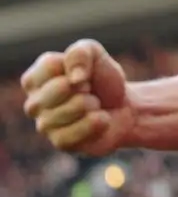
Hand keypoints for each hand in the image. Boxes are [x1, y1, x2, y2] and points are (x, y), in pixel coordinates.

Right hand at [21, 39, 133, 156]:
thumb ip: (80, 53)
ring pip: (71, 109)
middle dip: (85, 86)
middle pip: (60, 88)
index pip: (49, 66)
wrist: (124, 107)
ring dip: (93, 104)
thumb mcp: (94, 54)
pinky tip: (99, 119)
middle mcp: (34, 103)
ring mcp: (45, 125)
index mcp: (35, 79)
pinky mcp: (61, 143)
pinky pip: (78, 130)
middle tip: (90, 90)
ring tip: (94, 105)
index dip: (77, 66)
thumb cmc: (102, 79)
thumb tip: (75, 78)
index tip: (83, 73)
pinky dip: (97, 122)